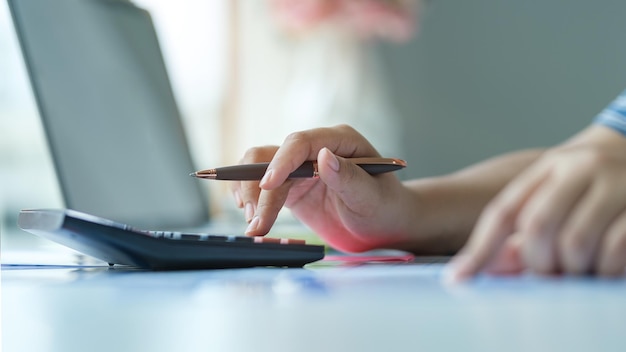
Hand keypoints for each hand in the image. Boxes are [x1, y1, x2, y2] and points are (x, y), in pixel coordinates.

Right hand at [230, 125, 417, 251]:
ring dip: (250, 195)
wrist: (382, 226)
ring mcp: (300, 167)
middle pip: (271, 156)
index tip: (267, 186)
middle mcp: (315, 148)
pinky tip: (253, 220)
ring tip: (255, 227)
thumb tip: (324, 157)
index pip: (300, 143)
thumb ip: (349, 177)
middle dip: (258, 186)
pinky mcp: (290, 185)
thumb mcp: (371, 196)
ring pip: (259, 169)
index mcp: (339, 140)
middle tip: (256, 221)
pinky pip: (261, 186)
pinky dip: (251, 201)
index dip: (280, 162)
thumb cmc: (384, 207)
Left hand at [448, 125, 625, 279]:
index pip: (504, 210)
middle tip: (548, 271)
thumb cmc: (592, 186)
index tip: (459, 279)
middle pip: (538, 227)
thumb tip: (484, 270)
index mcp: (550, 168)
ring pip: (576, 244)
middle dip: (537, 262)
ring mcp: (619, 185)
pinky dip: (603, 271)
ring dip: (572, 269)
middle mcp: (582, 169)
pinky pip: (614, 252)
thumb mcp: (555, 196)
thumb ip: (520, 232)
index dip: (480, 250)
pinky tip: (603, 266)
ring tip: (577, 268)